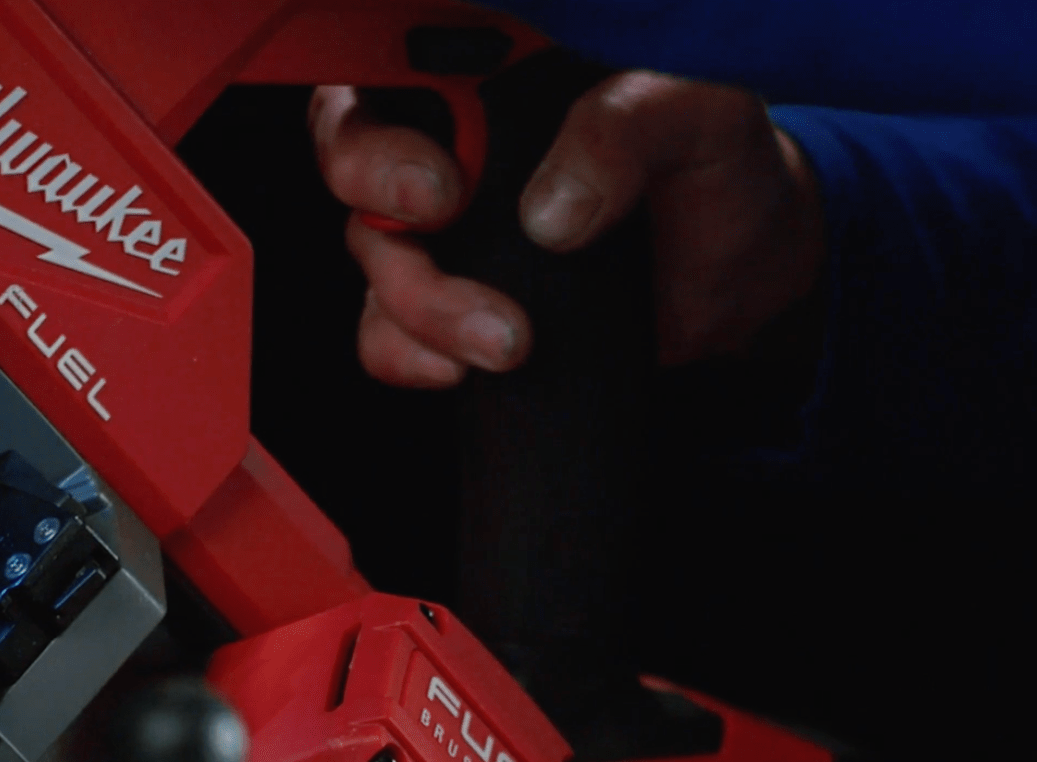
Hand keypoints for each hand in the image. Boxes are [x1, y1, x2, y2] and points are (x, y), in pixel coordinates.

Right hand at [310, 72, 824, 386]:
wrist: (739, 270)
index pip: (391, 62)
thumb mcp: (699, 118)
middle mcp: (447, 138)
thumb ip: (629, 128)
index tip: (439, 173)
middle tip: (442, 220)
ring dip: (422, 304)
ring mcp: (439, 228)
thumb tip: (550, 210)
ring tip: (506, 339)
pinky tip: (466, 367)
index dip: (385, 110)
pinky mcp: (444, 303)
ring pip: (373, 255)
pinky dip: (409, 356)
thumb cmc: (715, 165)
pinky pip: (385, 333)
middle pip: (352, 155)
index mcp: (493, 67)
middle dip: (383, 199)